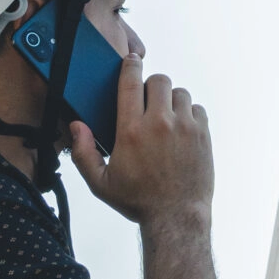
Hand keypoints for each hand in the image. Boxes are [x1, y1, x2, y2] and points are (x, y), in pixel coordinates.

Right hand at [67, 47, 213, 228]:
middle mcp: (159, 123)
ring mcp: (184, 127)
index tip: (131, 61)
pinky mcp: (203, 134)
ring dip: (170, 100)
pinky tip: (180, 129)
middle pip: (158, 80)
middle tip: (146, 102)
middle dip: (150, 86)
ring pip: (179, 92)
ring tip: (164, 117)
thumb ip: (83, 152)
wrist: (176, 217)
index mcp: (131, 130)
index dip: (130, 66)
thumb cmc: (138, 201)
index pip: (130, 82)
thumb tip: (76, 126)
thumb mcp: (101, 183)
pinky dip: (188, 114)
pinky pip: (197, 109)